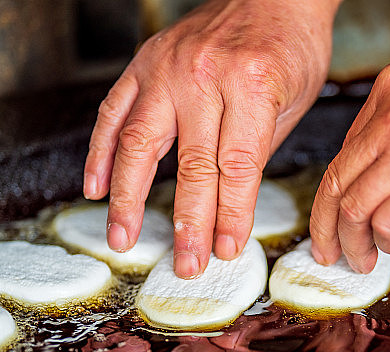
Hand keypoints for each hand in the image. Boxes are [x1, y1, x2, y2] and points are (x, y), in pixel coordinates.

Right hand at [84, 0, 339, 277]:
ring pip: (139, 143)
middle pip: (192, 165)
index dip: (231, 215)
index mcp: (253, 85)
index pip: (237, 167)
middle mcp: (206, 76)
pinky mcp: (144, 62)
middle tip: (185, 264)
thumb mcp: (292, 102)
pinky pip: (113, 111)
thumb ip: (257, 151)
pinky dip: (101, 152)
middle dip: (188, 223)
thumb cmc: (291, 49)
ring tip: (123, 238)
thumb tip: (230, 207)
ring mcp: (168, 67)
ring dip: (128, 198)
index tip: (226, 250)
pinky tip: (96, 188)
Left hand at [309, 60, 389, 272]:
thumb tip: (381, 185)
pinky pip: (388, 224)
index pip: (346, 152)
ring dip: (357, 243)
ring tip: (368, 260)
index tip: (336, 220)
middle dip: (328, 227)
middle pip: (337, 181)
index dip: (338, 194)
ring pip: (354, 208)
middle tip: (330, 253)